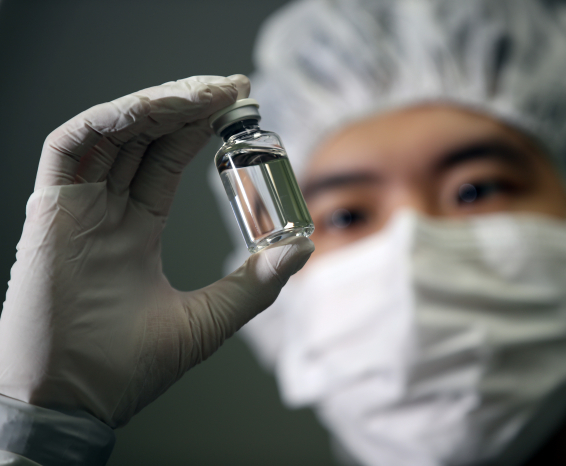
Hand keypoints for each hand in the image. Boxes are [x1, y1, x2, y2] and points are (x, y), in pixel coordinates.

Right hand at [0, 75, 313, 427]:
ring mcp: (76, 207)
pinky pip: (72, 147)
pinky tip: (157, 108)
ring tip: (208, 92)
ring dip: (159, 103)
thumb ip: (256, 283)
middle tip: (234, 87)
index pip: (165, 160)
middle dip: (188, 105)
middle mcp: (104, 209)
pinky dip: (111, 119)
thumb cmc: (131, 367)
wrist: (75, 402)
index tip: (241, 106)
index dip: (200, 128)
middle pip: (144, 137)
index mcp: (133, 229)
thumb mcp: (211, 318)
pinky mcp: (50, 211)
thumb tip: (305, 248)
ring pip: (113, 132)